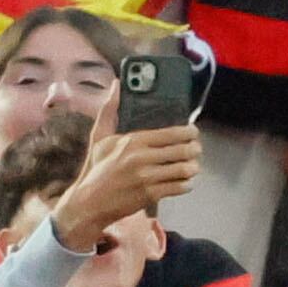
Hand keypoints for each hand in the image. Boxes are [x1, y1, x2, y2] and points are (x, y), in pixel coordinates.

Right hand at [56, 121, 201, 247]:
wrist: (91, 201)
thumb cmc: (97, 168)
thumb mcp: (100, 138)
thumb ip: (109, 111)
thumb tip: (115, 85)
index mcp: (133, 141)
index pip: (170, 133)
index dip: (188, 132)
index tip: (193, 132)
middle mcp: (142, 157)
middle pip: (181, 150)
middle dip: (194, 150)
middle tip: (196, 149)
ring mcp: (148, 177)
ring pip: (183, 169)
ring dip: (193, 168)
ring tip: (193, 166)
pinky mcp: (151, 194)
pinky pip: (178, 187)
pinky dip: (186, 184)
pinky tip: (185, 181)